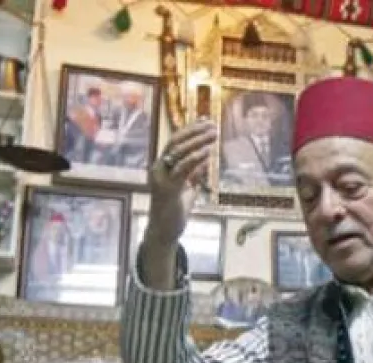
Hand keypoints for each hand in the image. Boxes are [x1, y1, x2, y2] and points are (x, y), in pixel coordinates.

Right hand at [146, 120, 219, 245]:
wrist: (164, 231)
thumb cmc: (175, 211)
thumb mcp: (187, 189)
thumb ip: (194, 175)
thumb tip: (205, 161)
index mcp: (162, 166)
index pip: (175, 141)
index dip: (191, 129)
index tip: (206, 120)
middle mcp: (158, 168)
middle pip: (176, 142)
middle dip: (195, 131)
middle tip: (213, 125)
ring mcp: (161, 178)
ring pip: (178, 153)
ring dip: (198, 142)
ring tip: (213, 136)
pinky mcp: (167, 189)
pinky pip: (182, 170)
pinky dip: (195, 159)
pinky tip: (207, 153)